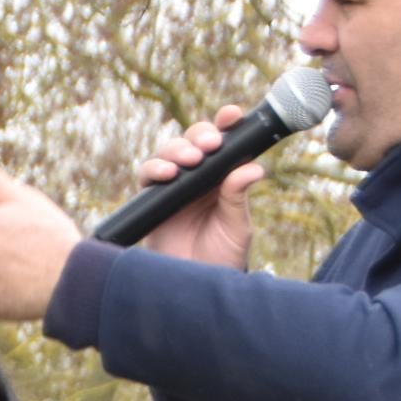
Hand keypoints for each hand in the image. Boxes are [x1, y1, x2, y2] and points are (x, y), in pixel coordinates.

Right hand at [130, 104, 261, 269]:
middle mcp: (198, 177)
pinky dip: (155, 168)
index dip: (226, 124)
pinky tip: (168, 174)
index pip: (225, 143)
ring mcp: (174, 186)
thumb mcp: (237, 226)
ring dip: (178, 149)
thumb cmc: (222, 256)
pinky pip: (148, 174)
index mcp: (223, 177)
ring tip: (190, 161)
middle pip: (194, 140)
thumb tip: (252, 168)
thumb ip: (238, 197)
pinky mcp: (153, 200)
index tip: (232, 115)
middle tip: (210, 146)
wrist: (195, 285)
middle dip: (200, 136)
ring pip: (170, 151)